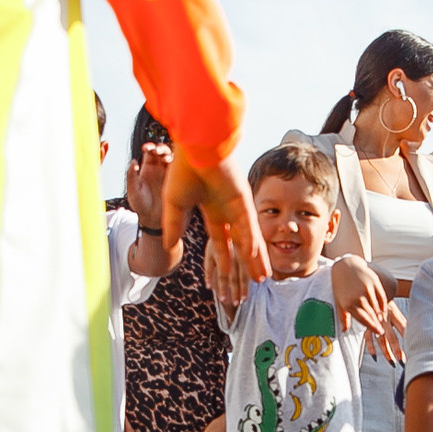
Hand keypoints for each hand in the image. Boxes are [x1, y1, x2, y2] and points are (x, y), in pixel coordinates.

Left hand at [126, 140, 171, 227]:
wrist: (154, 221)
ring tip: (166, 158)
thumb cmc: (141, 206)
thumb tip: (133, 161)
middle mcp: (160, 168)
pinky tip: (175, 166)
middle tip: (158, 151)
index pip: (150, 152)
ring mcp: (171, 174)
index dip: (149, 147)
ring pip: (174, 158)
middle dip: (161, 148)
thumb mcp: (133, 191)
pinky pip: (181, 169)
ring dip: (171, 155)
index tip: (147, 148)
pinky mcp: (179, 181)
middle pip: (163, 151)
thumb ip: (131, 177)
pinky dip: (179, 164)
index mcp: (148, 168)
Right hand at [166, 151, 266, 309]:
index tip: (226, 277)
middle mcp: (228, 210)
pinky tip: (257, 258)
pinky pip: (248, 225)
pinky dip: (252, 242)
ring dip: (256, 259)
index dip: (223, 261)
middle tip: (253, 285)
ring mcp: (238, 206)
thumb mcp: (174, 204)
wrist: (195, 146)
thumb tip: (168, 245)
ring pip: (249, 239)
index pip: (220, 242)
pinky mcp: (243, 199)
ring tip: (263, 278)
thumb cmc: (184, 169)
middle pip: (239, 245)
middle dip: (245, 266)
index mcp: (212, 210)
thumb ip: (173, 226)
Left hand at [332, 258, 402, 360]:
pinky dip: (384, 305)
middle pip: (372, 315)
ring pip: (377, 307)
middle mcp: (359, 297)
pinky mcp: (374, 282)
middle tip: (382, 332)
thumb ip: (343, 317)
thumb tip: (344, 330)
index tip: (379, 332)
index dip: (372, 327)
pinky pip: (382, 298)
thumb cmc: (340, 285)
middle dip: (377, 324)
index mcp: (349, 303)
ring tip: (382, 322)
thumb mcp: (339, 301)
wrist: (345, 265)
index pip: (364, 319)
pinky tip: (383, 311)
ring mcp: (367, 289)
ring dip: (380, 316)